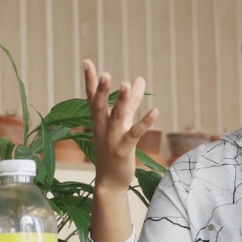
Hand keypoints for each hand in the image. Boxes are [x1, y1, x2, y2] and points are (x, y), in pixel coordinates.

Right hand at [84, 59, 157, 192]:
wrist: (110, 180)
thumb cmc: (114, 148)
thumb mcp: (122, 122)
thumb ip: (132, 100)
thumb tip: (140, 79)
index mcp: (98, 119)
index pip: (92, 96)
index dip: (90, 80)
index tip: (87, 62)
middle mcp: (102, 127)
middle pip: (100, 106)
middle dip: (102, 90)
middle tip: (105, 73)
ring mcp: (111, 139)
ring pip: (115, 118)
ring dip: (121, 102)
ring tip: (127, 85)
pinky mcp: (123, 149)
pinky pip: (134, 134)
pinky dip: (144, 122)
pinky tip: (155, 111)